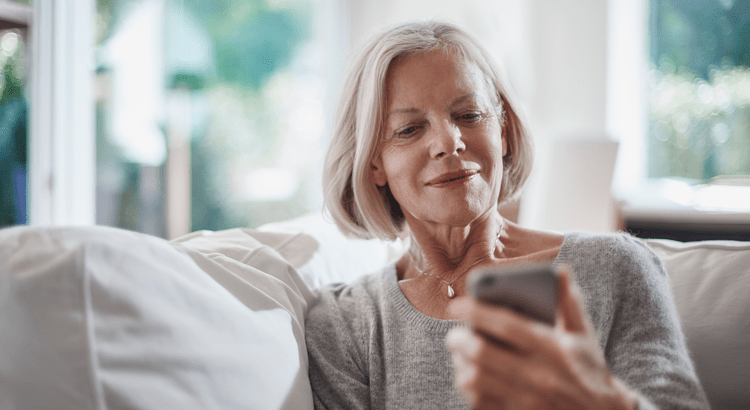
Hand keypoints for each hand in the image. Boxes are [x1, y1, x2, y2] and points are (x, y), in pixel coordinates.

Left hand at [446, 268, 637, 409]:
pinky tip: (471, 377)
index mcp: (551, 348)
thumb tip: (559, 270)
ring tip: (461, 356)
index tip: (456, 306)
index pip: (505, 324)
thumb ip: (569, 301)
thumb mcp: (583, 334)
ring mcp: (526, 400)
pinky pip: (479, 404)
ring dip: (461, 366)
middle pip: (482, 353)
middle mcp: (537, 375)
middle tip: (453, 335)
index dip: (476, 312)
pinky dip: (469, 389)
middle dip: (459, 340)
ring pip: (475, 381)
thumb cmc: (588, 367)